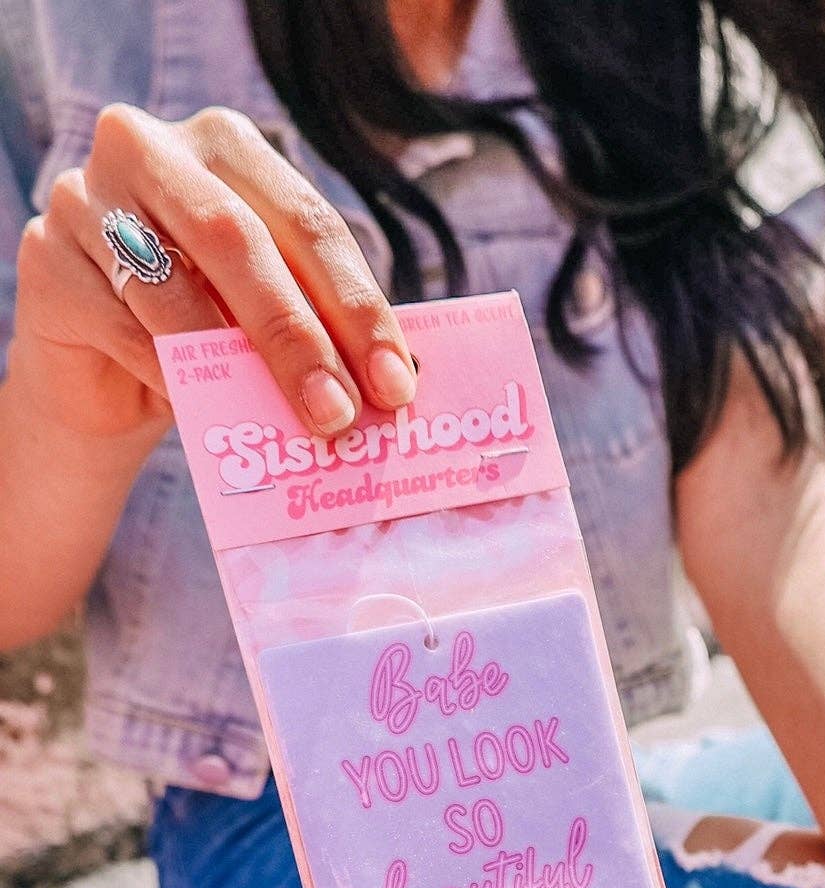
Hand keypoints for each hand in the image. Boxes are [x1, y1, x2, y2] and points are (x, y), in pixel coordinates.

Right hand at [9, 104, 416, 443]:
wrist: (102, 380)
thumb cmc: (204, 334)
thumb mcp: (267, 316)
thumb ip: (318, 323)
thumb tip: (398, 379)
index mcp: (225, 145)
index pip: (306, 220)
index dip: (357, 306)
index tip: (397, 384)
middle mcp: (149, 150)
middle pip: (237, 239)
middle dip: (299, 334)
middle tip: (342, 413)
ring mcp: (85, 199)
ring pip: (173, 286)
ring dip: (238, 365)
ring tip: (289, 424)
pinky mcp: (45, 261)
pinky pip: (121, 327)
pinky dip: (170, 375)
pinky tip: (204, 410)